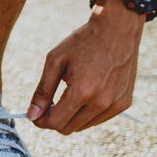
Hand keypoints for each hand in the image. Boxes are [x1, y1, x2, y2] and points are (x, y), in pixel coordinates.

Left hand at [28, 0, 143, 134]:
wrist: (117, 29)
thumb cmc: (83, 42)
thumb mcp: (55, 62)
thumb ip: (42, 91)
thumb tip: (32, 116)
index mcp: (82, 92)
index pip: (55, 122)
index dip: (41, 121)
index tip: (35, 114)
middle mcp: (102, 102)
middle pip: (68, 128)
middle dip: (54, 119)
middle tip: (49, 104)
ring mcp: (116, 104)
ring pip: (83, 126)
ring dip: (71, 117)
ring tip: (68, 94)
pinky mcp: (124, 103)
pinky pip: (98, 119)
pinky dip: (87, 112)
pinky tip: (86, 93)